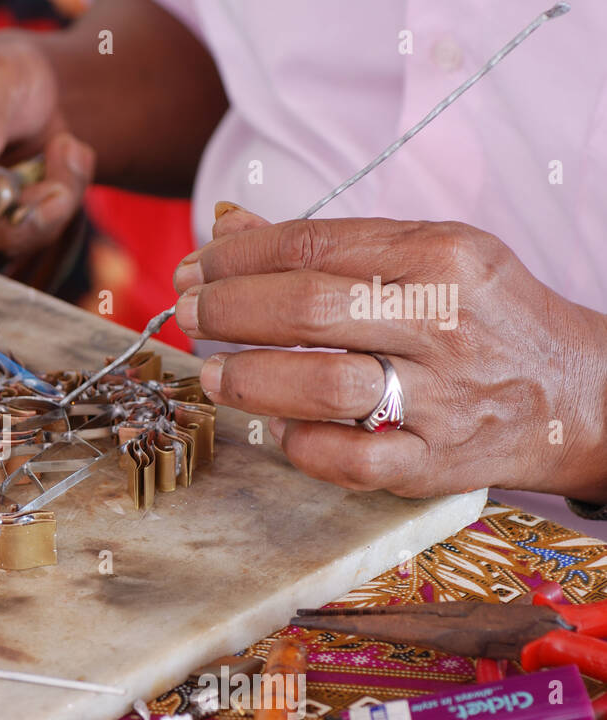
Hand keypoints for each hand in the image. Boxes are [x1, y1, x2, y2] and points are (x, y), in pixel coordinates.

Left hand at [171, 206, 606, 500]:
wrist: (576, 390)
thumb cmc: (481, 316)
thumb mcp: (425, 254)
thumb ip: (329, 243)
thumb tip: (226, 222)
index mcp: (438, 257)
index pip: (312, 247)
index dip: (235, 258)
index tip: (193, 268)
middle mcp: (441, 324)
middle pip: (306, 309)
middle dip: (227, 311)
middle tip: (188, 313)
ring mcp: (440, 397)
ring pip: (320, 386)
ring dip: (247, 380)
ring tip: (213, 375)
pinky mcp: (434, 462)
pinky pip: (348, 460)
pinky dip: (300, 444)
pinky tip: (277, 427)